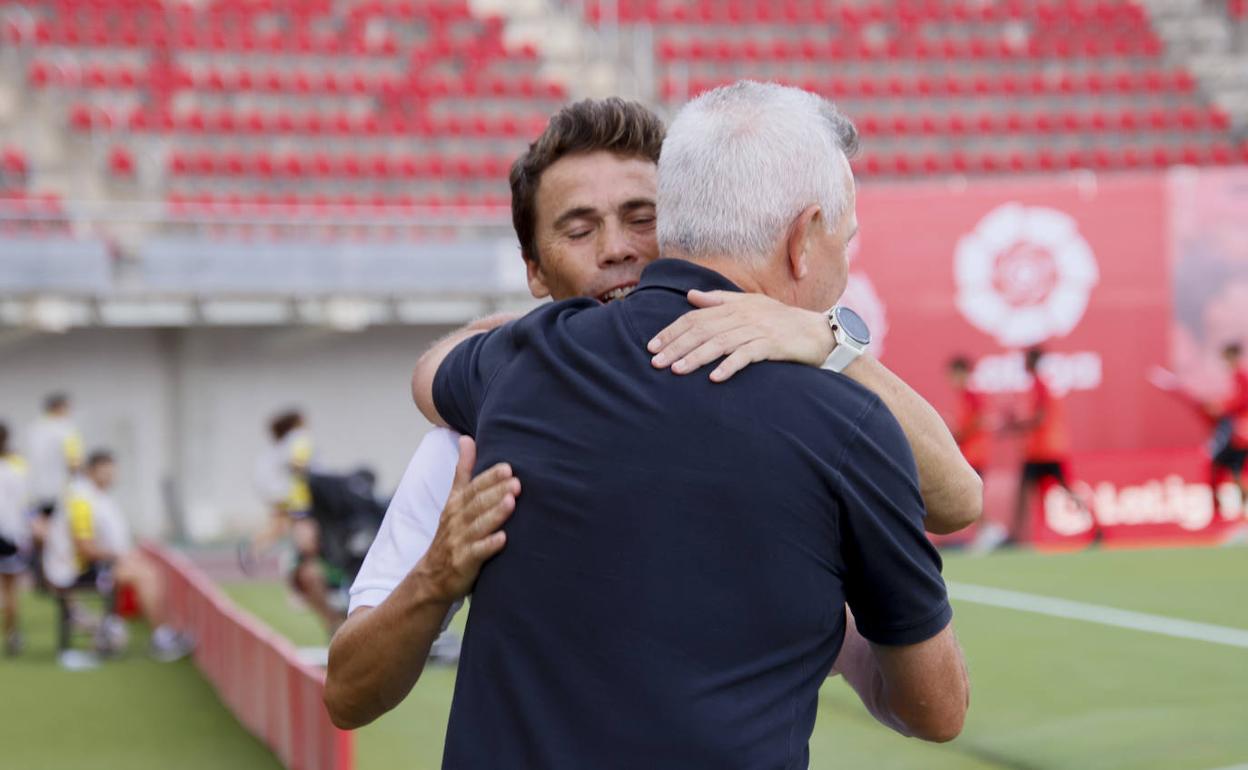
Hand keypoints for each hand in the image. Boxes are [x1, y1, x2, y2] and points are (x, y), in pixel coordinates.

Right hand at [416, 436, 519, 602]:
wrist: (432, 576)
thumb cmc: (452, 533)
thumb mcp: (454, 500)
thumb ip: (463, 470)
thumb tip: (466, 438)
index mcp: (456, 504)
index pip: (473, 488)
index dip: (489, 478)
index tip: (507, 467)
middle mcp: (457, 521)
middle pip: (477, 504)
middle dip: (496, 492)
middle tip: (517, 481)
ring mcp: (459, 542)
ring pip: (478, 526)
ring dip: (495, 513)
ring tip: (512, 502)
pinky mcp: (463, 563)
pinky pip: (477, 553)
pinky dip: (489, 545)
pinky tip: (504, 539)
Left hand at [647, 290, 835, 381]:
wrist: (818, 332)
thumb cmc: (780, 320)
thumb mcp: (750, 305)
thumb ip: (719, 300)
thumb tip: (690, 296)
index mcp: (734, 306)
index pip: (695, 317)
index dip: (672, 331)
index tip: (652, 346)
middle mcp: (743, 315)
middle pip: (703, 330)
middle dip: (676, 346)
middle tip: (655, 362)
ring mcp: (758, 330)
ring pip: (720, 343)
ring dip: (696, 357)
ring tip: (676, 370)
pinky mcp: (773, 345)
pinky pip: (747, 355)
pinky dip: (730, 366)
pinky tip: (714, 377)